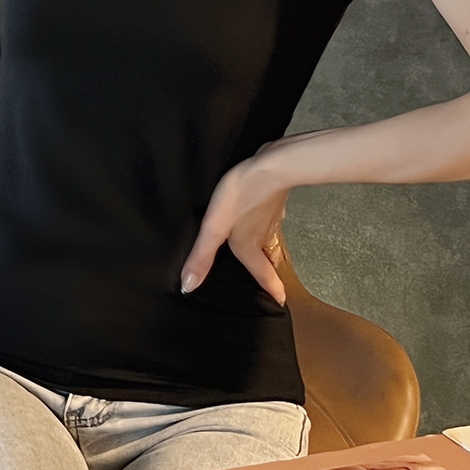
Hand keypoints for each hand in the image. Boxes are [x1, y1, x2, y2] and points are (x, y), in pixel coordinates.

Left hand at [180, 144, 289, 304]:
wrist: (272, 166)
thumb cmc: (243, 194)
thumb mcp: (215, 227)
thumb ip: (202, 256)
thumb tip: (188, 286)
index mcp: (250, 246)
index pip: (264, 275)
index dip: (272, 290)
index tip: (280, 302)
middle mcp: (264, 235)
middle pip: (270, 258)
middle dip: (270, 269)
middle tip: (271, 277)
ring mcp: (272, 217)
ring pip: (272, 238)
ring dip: (270, 246)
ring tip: (265, 250)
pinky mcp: (273, 199)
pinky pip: (272, 216)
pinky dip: (268, 221)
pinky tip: (262, 213)